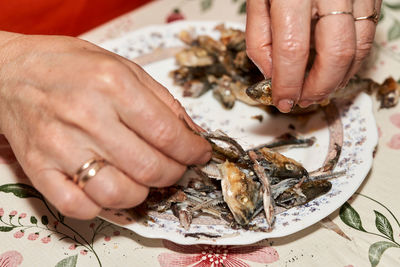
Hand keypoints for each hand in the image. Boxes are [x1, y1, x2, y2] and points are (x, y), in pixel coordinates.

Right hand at [0, 33, 211, 218]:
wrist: (11, 73)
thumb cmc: (69, 66)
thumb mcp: (123, 67)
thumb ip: (163, 101)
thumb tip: (193, 133)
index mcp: (113, 85)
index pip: (167, 133)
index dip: (192, 151)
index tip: (200, 155)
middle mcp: (87, 117)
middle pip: (149, 167)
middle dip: (175, 173)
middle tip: (177, 166)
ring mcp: (60, 146)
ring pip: (119, 194)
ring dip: (143, 192)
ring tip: (145, 177)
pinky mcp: (38, 168)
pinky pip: (79, 206)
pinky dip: (103, 206)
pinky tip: (111, 188)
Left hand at [246, 0, 380, 111]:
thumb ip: (259, 39)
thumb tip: (272, 75)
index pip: (292, 49)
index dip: (287, 83)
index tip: (282, 100)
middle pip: (334, 54)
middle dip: (318, 87)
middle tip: (302, 100)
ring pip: (358, 49)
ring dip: (338, 79)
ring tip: (317, 90)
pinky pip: (368, 36)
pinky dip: (353, 61)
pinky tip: (335, 71)